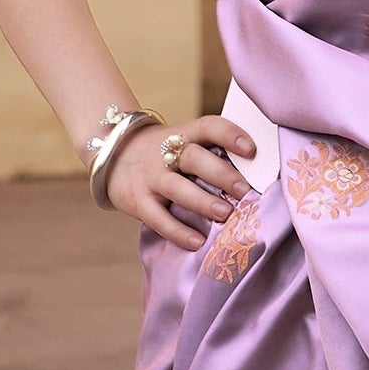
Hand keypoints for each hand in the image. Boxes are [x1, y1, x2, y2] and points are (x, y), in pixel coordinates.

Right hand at [113, 111, 256, 248]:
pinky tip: (198, 242)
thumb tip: (255, 175)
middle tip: (244, 190)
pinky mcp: (136, 201)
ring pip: (177, 188)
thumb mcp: (182, 143)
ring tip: (226, 214)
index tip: (251, 149)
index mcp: (183, 135)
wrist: (113, 155)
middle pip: (194, 158)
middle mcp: (165, 153)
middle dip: (221, 174)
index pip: (208, 126)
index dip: (229, 134)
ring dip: (203, 201)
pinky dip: (178, 232)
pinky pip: (158, 219)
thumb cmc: (164, 154)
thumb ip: (210, 153)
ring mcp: (149, 177)